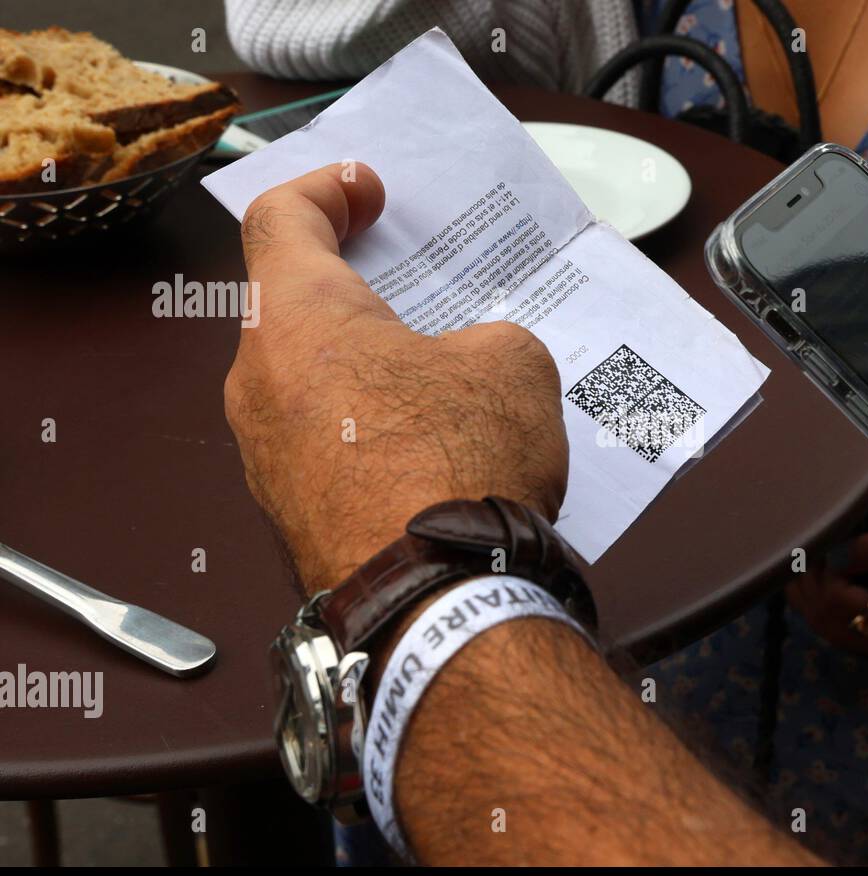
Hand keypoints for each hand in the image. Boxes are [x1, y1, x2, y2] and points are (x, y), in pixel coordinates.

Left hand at [225, 163, 567, 591]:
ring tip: (443, 382)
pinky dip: (369, 433)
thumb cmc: (459, 466)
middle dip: (359, 293)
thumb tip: (476, 363)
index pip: (280, 220)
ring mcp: (266, 458)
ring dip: (367, 371)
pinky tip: (432, 451)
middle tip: (417, 290)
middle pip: (293, 309)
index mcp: (297, 319)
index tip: (365, 189)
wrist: (436, 600)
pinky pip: (324, 448)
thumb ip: (488, 338)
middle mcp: (260, 383)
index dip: (325, 189)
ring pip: (311, 385)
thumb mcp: (514, 363)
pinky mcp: (290, 517)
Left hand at [788, 512, 867, 662]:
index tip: (833, 541)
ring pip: (818, 623)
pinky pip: (824, 624)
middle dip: (811, 578)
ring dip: (807, 586)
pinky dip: (812, 597)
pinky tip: (818, 572)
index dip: (825, 570)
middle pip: (824, 617)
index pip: (838, 603)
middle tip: (815, 543)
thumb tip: (833, 555)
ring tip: (816, 553)